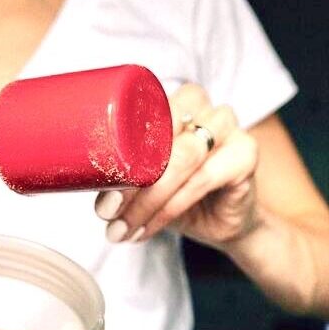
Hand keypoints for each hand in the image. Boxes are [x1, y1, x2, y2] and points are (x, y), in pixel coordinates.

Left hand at [94, 82, 259, 248]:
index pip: (141, 115)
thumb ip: (120, 172)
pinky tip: (150, 227)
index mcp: (174, 102)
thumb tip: (82, 179)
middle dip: (130, 181)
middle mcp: (202, 107)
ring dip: (148, 199)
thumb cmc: (177, 195)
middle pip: (162, 135)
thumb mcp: (142, 182)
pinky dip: (171, 208)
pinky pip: (201, 180)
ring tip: (124, 227)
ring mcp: (229, 127)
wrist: (222, 223)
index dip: (115, 155)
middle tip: (107, 214)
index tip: (98, 196)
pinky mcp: (246, 153)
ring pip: (182, 158)